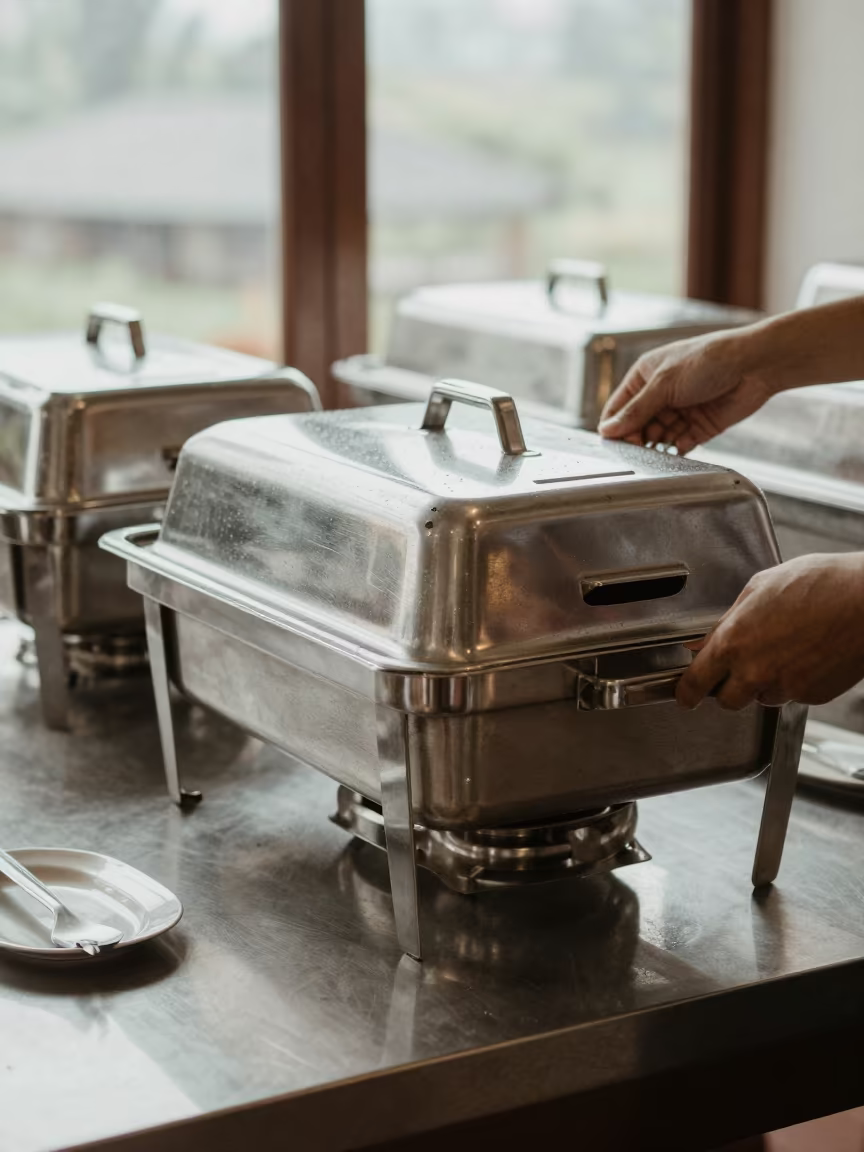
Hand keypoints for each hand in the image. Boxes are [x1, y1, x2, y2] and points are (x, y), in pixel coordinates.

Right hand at [598, 330, 774, 452]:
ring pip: (657, 438)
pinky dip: (677, 451)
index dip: (614, 426)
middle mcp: (659, 395)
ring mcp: (679, 412)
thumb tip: (607, 430)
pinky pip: (679, 446)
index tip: (613, 444)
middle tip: (638, 450)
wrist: (754, 365)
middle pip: (636, 426)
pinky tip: (679, 449)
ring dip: (656, 446)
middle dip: (636, 438)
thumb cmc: (709, 360)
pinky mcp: (697, 428)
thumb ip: (636, 410)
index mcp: (645, 377)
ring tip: (659, 449)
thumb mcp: (664, 383)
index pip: (619, 407)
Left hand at [676, 553, 863, 710]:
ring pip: (761, 698)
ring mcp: (785, 687)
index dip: (686, 692)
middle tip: (739, 668)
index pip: (695, 682)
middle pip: (726, 700)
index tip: (684, 695)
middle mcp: (755, 671)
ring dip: (763, 683)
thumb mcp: (760, 587)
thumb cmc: (821, 584)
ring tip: (784, 650)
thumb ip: (728, 619)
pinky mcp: (812, 695)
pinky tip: (805, 654)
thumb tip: (705, 640)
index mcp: (734, 642)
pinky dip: (794, 682)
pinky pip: (792, 695)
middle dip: (728, 688)